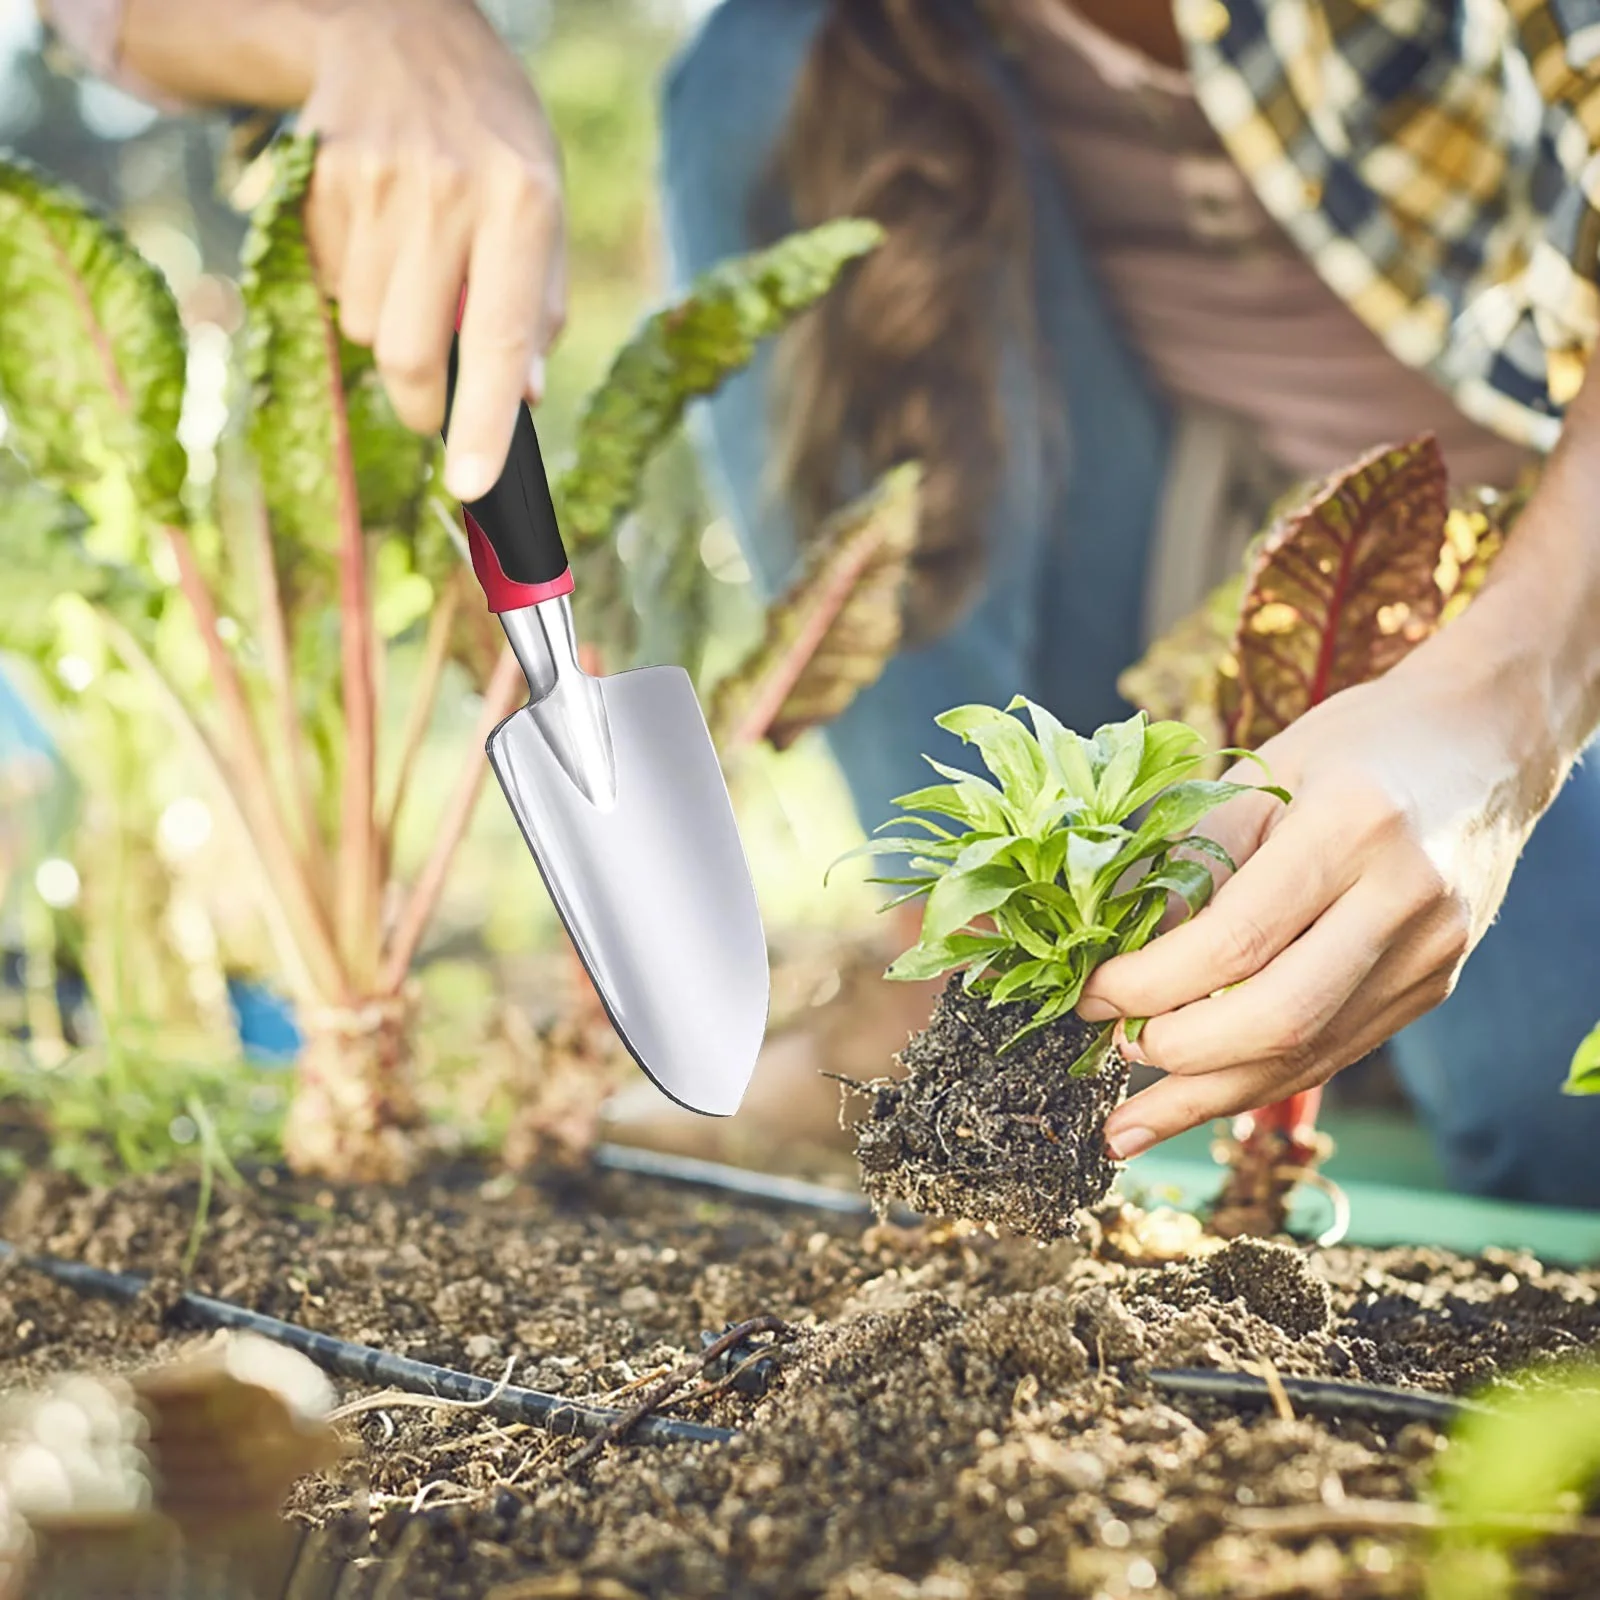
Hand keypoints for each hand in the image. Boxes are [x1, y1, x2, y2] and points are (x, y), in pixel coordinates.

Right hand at [297, 0, 564, 501]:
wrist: (399, 29)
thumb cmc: (492, 138)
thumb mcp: (545, 206)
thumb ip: (540, 306)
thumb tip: (523, 398)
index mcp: (522, 203)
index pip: (500, 339)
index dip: (484, 422)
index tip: (473, 484)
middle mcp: (448, 192)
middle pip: (411, 352)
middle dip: (421, 402)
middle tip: (432, 407)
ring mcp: (375, 182)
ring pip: (366, 326)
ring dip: (389, 330)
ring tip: (413, 272)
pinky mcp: (322, 180)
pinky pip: (333, 284)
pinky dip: (356, 285)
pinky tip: (379, 235)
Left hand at [1080, 655, 1548, 1159]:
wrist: (1484, 742)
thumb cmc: (1351, 746)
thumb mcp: (1257, 773)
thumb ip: (1188, 861)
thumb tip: (1110, 950)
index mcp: (1353, 827)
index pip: (1235, 940)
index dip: (1150, 985)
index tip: (1090, 996)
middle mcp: (1405, 899)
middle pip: (1280, 1017)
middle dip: (1181, 1053)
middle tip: (1112, 1052)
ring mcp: (1431, 953)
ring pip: (1309, 1054)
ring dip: (1210, 1099)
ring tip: (1130, 1128)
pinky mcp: (1433, 986)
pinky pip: (1333, 1051)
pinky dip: (1258, 1079)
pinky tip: (1199, 1099)